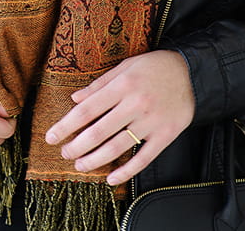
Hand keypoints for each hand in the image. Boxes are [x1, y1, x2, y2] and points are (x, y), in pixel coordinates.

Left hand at [45, 50, 194, 185]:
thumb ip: (100, 84)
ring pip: (117, 147)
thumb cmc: (155, 67)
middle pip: (98, 132)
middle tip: (65, 153)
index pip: (87, 110)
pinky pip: (143, 158)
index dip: (66, 125)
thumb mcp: (126, 66)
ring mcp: (150, 122)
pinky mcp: (165, 135)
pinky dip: (126, 171)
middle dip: (77, 146)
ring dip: (95, 160)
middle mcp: (135, 104)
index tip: (51, 136)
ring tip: (80, 165)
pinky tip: (111, 178)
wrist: (192, 73)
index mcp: (123, 85)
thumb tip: (75, 99)